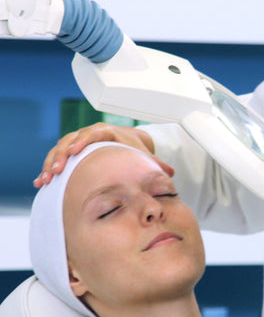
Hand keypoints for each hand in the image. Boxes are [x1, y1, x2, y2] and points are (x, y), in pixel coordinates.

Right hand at [33, 123, 173, 186]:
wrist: (124, 141)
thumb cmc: (133, 148)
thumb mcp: (142, 154)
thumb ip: (155, 164)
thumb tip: (170, 172)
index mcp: (106, 132)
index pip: (92, 133)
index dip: (82, 141)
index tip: (73, 152)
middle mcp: (89, 134)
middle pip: (71, 141)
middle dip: (61, 156)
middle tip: (55, 171)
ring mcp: (77, 142)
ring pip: (60, 149)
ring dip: (51, 164)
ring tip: (45, 180)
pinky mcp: (70, 152)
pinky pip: (56, 158)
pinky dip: (48, 169)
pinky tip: (41, 183)